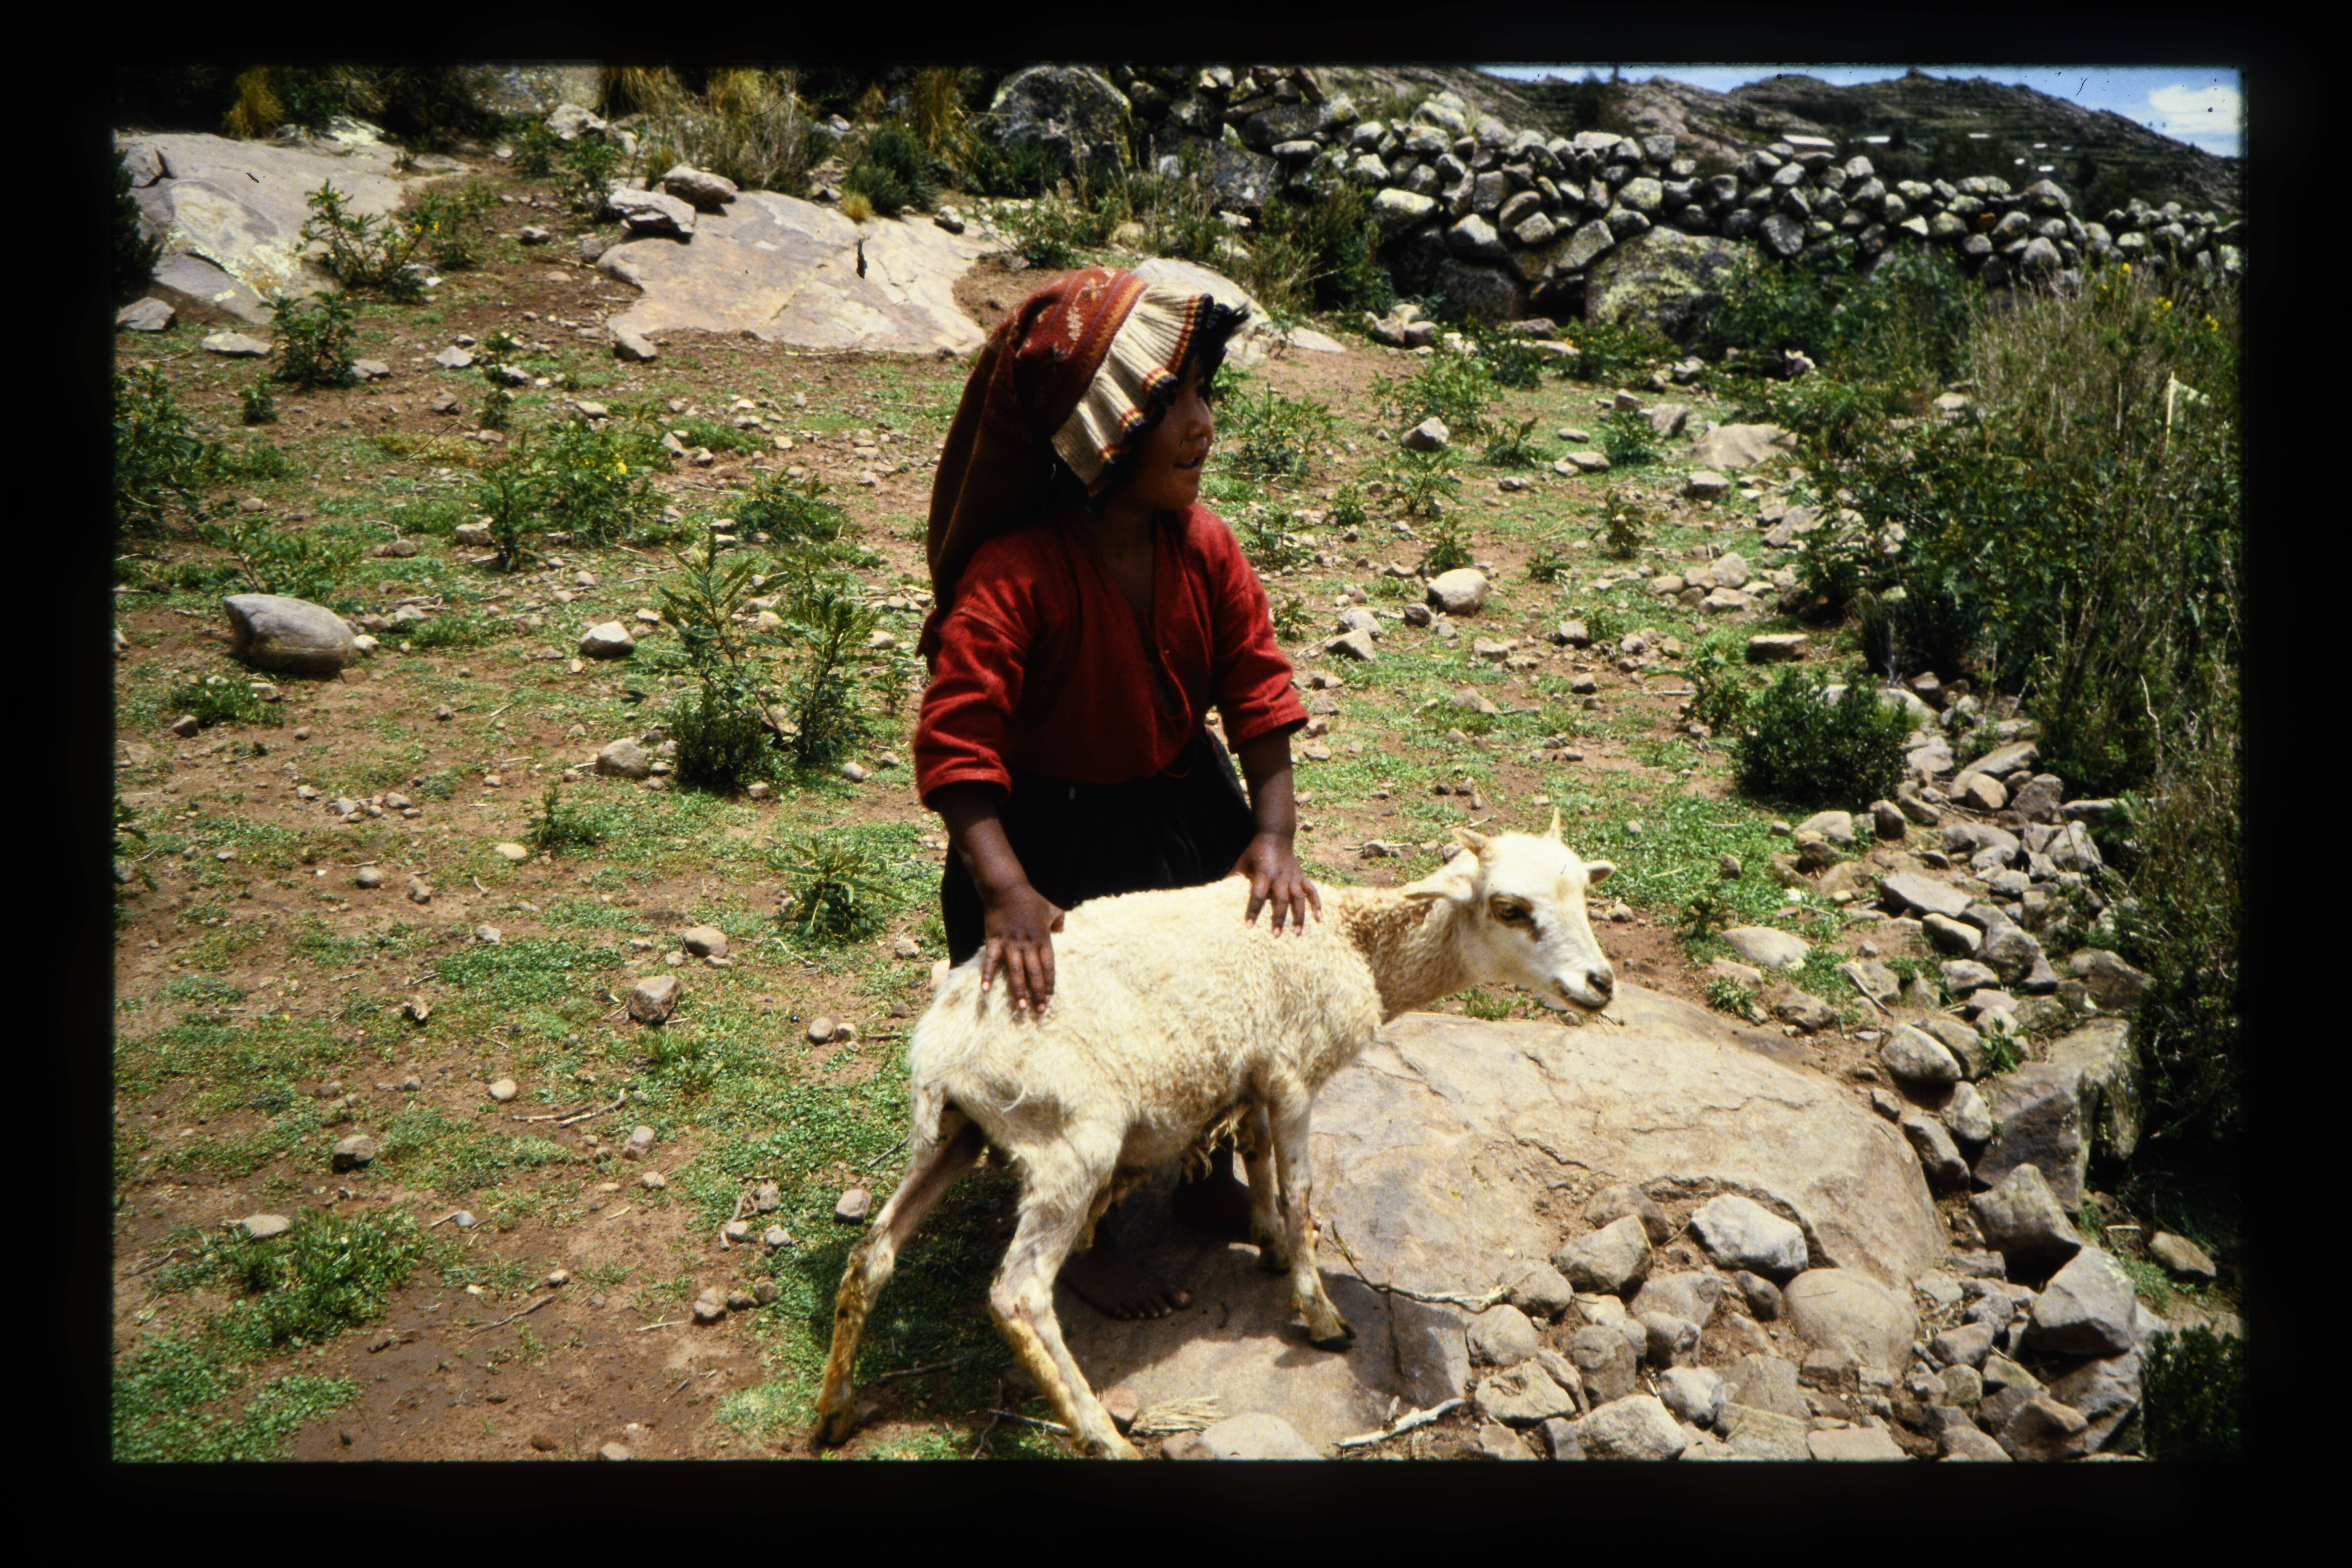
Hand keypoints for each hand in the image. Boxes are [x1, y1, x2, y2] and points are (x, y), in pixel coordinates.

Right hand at [979, 879, 1065, 1011]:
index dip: (1050, 984)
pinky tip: (985, 989)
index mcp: (1043, 939)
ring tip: (1021, 1008)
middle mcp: (1028, 944)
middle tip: (1040, 1011)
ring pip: (1016, 971)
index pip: (1049, 966)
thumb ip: (1060, 921)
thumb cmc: (1030, 899)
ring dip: (1019, 991)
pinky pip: (991, 961)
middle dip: (1038, 993)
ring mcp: (1011, 943)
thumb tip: (1062, 932)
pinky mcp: (994, 941)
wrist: (1006, 889)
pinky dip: (987, 975)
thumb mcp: (1052, 908)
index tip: (1051, 999)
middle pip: (1035, 973)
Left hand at [1233, 833, 1320, 933]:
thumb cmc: (1255, 852)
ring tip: (1297, 933)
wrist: (1275, 836)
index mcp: (1263, 873)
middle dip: (1278, 918)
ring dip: (1299, 916)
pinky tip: (1319, 918)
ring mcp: (1293, 877)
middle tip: (1275, 935)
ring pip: (1298, 898)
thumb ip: (1233, 878)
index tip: (1249, 925)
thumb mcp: (1242, 863)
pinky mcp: (1302, 877)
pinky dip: (1317, 904)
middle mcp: (1280, 877)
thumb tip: (1216, 894)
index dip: (1253, 910)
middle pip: (1280, 900)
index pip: (1257, 895)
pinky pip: (1312, 891)